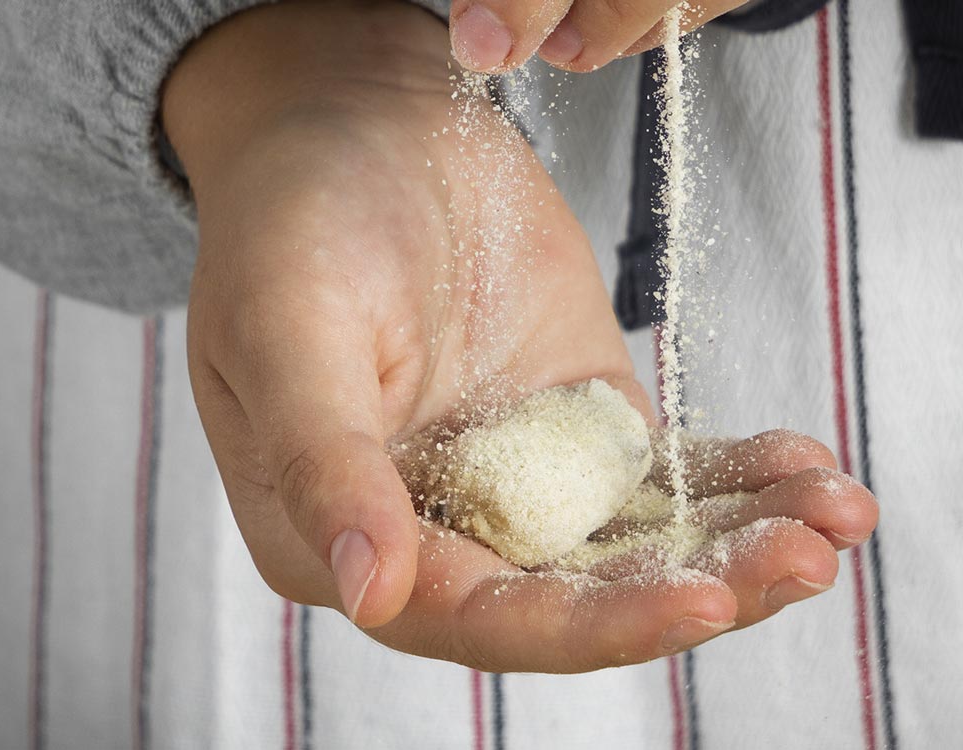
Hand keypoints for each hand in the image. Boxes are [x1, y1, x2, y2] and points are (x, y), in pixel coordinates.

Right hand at [164, 0, 876, 671]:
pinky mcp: (574, 421)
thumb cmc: (291, 221)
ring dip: (732, 541)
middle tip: (801, 560)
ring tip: (829, 517)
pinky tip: (796, 470)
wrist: (360, 129)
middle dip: (692, 590)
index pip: (475, 617)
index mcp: (345, 534)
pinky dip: (729, 478)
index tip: (696, 602)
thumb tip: (369, 591)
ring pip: (630, 542)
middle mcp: (436, 524)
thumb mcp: (286, 332)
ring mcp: (514, 473)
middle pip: (575, 593)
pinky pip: (658, 472)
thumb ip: (322, 460)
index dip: (587, 625)